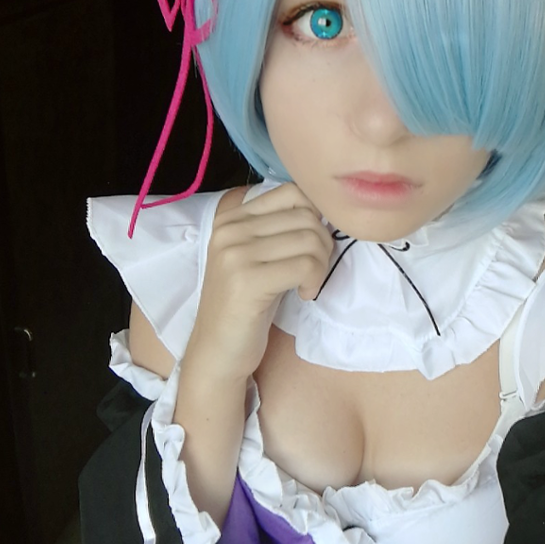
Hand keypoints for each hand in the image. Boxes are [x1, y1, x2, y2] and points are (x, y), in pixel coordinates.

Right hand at [183, 183, 333, 384]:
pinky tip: (303, 294)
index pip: (293, 192)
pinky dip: (314, 281)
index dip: (315, 217)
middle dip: (323, 245)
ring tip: (308, 284)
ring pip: (310, 240)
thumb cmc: (246, 304)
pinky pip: (306, 265)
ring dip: (321, 266)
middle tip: (314, 271)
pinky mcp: (247, 280)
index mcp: (231, 217)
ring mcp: (235, 253)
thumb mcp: (258, 256)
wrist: (218, 351)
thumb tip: (326, 210)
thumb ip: (279, 228)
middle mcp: (229, 229)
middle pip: (306, 216)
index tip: (311, 247)